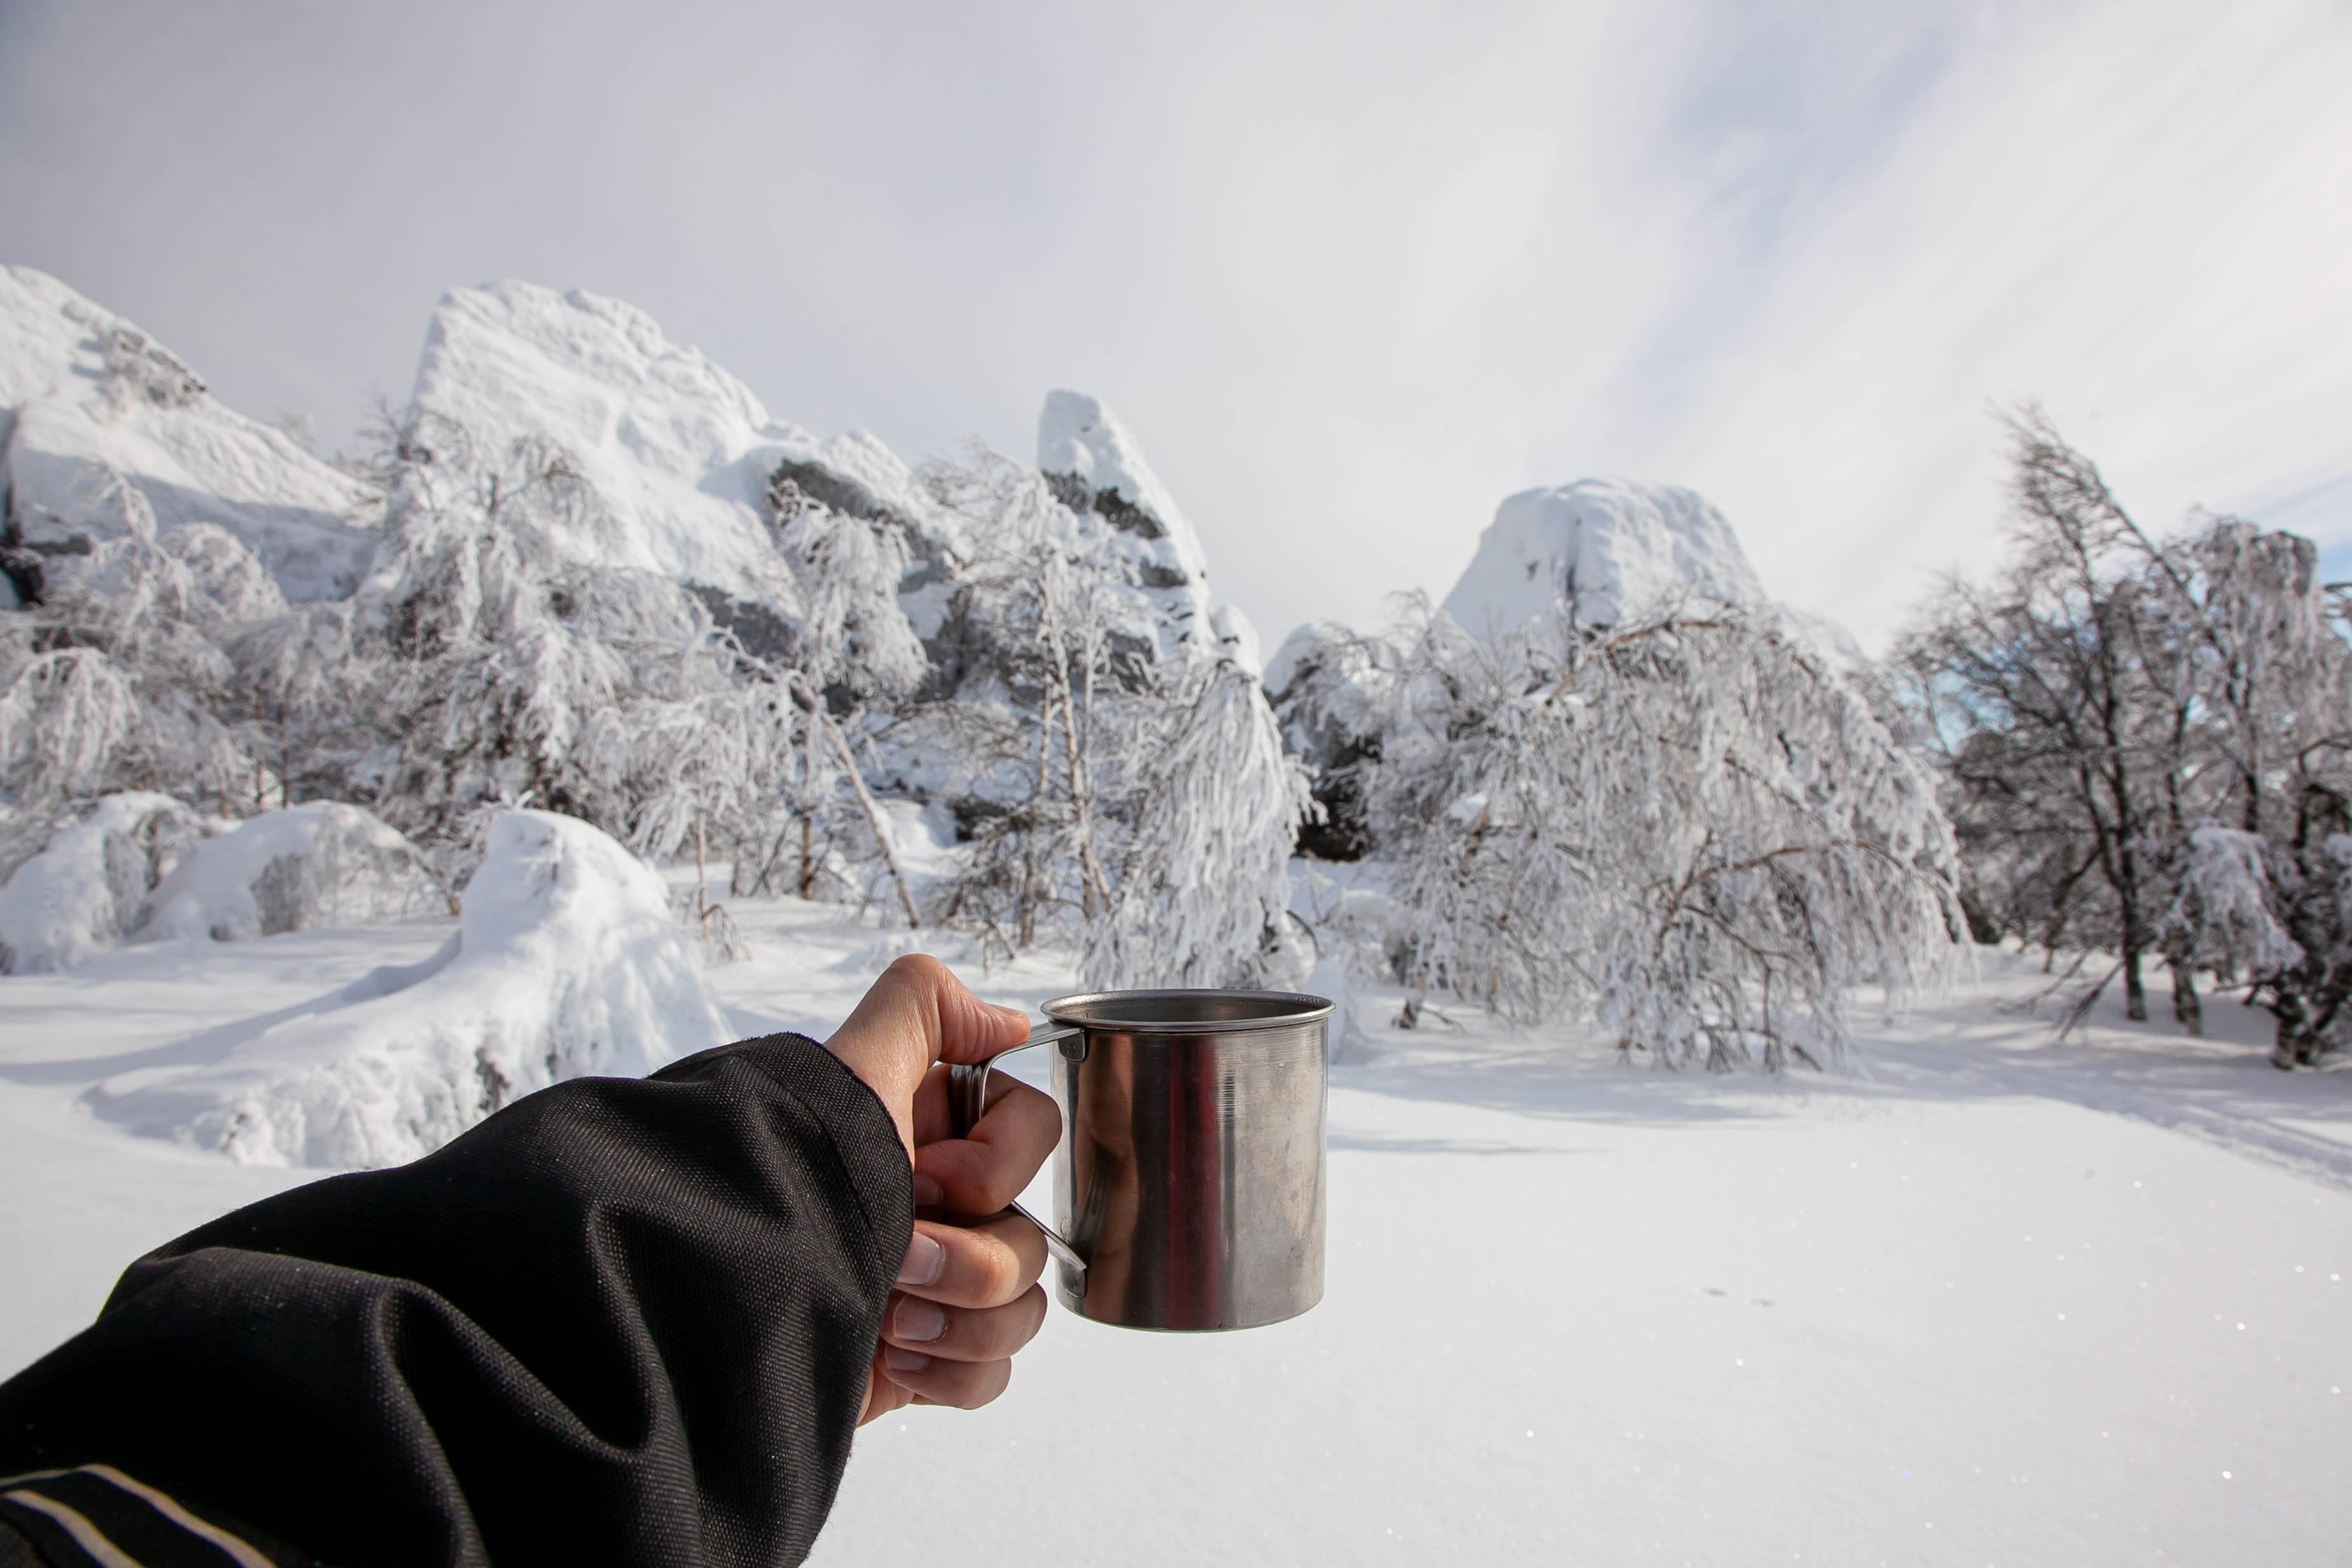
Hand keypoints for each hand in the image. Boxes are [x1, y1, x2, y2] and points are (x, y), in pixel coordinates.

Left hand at [823, 955, 1058, 1422]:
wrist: (726, 1311)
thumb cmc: (790, 1185)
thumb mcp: (856, 1071)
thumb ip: (924, 1006)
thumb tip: (1007, 1023)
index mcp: (927, 1139)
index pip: (1032, 1134)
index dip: (995, 1163)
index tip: (926, 1174)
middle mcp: (934, 1211)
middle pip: (1032, 1237)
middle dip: (973, 1262)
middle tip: (897, 1258)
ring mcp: (930, 1291)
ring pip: (1021, 1308)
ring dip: (963, 1320)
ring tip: (887, 1321)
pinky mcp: (919, 1361)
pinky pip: (991, 1374)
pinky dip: (949, 1372)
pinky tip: (888, 1359)